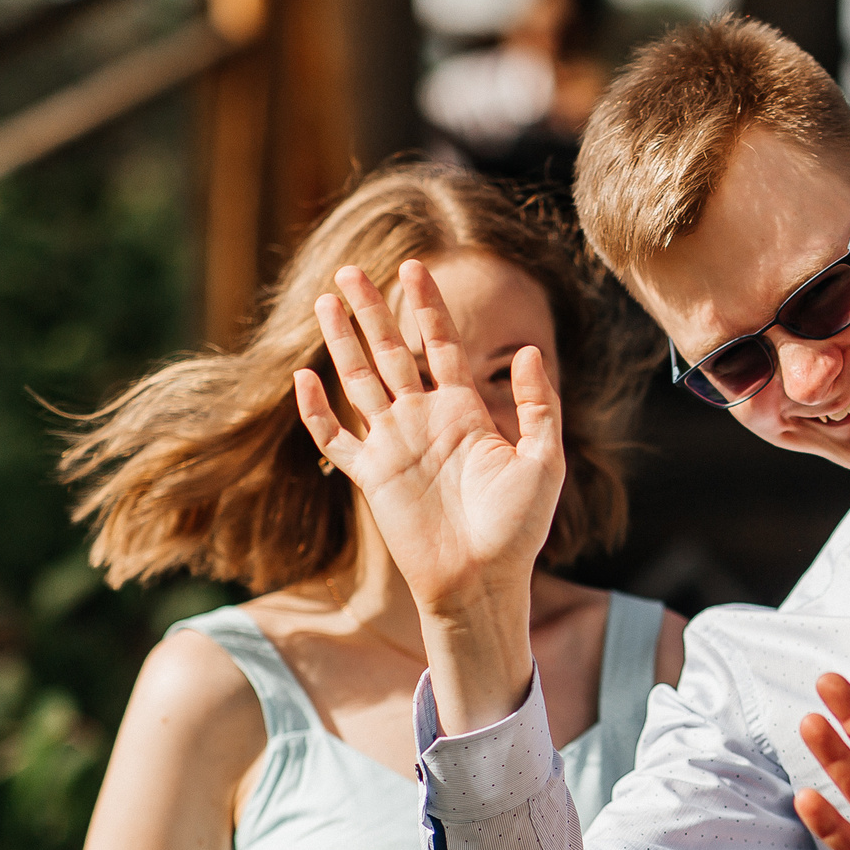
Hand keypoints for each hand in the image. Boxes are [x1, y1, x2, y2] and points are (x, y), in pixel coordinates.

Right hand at [293, 260, 559, 623]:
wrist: (483, 582)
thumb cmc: (518, 528)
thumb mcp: (543, 459)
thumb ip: (538, 405)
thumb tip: (528, 349)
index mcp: (465, 412)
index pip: (439, 346)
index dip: (426, 307)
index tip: (414, 267)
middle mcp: (425, 421)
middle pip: (391, 352)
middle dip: (371, 311)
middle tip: (351, 270)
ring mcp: (394, 446)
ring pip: (360, 381)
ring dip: (342, 342)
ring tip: (326, 300)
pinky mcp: (371, 477)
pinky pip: (335, 438)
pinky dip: (317, 411)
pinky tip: (305, 377)